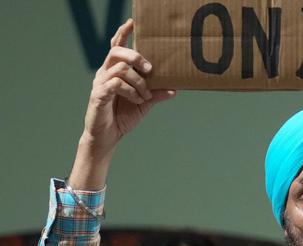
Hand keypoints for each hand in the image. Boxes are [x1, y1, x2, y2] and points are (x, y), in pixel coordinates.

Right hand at [69, 19, 175, 189]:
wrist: (108, 137)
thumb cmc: (123, 117)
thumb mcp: (145, 103)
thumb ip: (157, 93)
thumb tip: (176, 89)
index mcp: (115, 70)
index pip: (117, 46)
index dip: (124, 33)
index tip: (133, 22)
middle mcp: (105, 73)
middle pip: (117, 51)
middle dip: (136, 56)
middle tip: (150, 68)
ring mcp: (100, 83)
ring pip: (120, 68)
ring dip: (138, 81)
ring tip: (145, 95)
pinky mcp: (98, 94)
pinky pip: (116, 84)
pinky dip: (131, 91)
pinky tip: (138, 99)